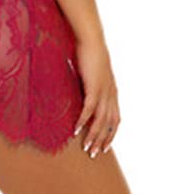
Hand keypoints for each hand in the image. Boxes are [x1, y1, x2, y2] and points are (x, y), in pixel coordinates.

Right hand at [73, 35, 120, 158]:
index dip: (112, 134)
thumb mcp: (91, 75)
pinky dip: (83, 121)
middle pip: (110, 123)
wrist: (91, 38)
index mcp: (112, 91)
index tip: (105, 147)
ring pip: (101, 120)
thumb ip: (88, 87)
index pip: (116, 118)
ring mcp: (104, 90)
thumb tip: (79, 96)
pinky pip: (89, 109)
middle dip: (103, 140)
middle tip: (94, 154)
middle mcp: (111, 93)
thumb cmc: (89, 53)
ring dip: (94, 136)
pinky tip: (76, 131)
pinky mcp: (94, 86)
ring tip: (86, 148)